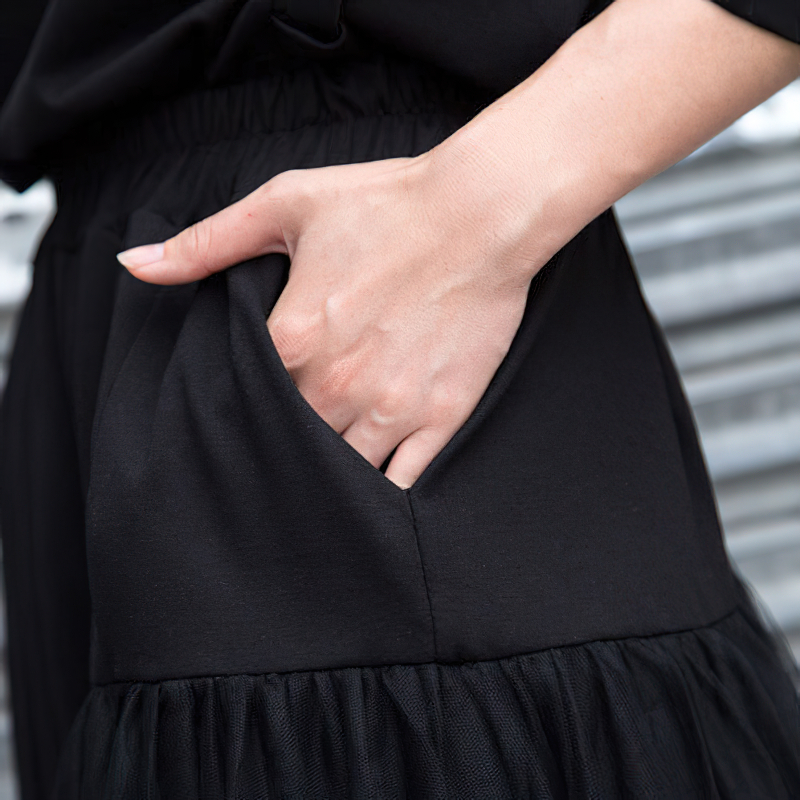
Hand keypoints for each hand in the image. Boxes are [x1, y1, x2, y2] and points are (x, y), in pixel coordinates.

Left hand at [116, 152, 539, 488]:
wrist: (483, 212)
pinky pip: (403, 482)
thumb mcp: (286, 204)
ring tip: (313, 480)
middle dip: (278, 450)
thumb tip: (132, 263)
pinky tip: (365, 499)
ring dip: (323, 480)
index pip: (244, 405)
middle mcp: (338, 386)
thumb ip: (206, 244)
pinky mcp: (441, 415)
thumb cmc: (388, 204)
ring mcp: (392, 408)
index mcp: (293, 340)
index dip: (238, 416)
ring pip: (341, 475)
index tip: (240, 419)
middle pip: (288, 446)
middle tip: (274, 454)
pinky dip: (380, 498)